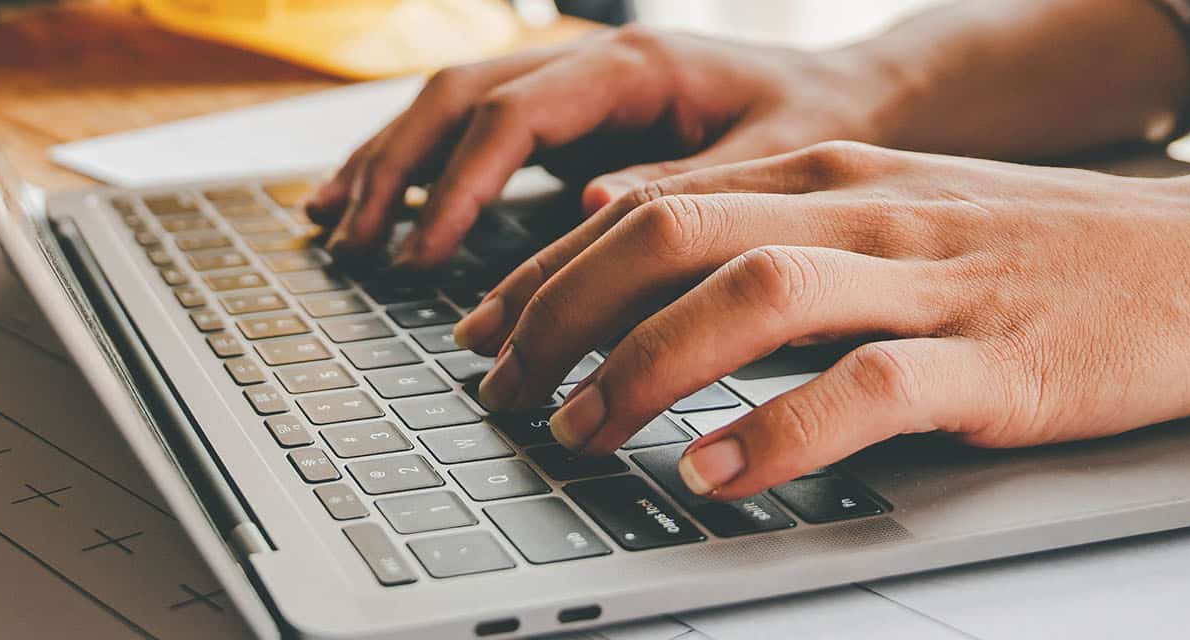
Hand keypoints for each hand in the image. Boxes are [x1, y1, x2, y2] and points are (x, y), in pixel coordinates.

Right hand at [305, 26, 892, 268]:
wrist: (857, 98)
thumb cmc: (823, 128)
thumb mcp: (771, 163)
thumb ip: (686, 188)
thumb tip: (592, 216)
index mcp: (633, 66)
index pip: (513, 117)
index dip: (460, 186)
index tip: (423, 252)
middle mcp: (591, 63)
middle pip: (457, 99)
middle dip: (397, 170)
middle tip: (354, 244)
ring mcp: (574, 85)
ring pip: (451, 107)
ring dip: (388, 164)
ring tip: (332, 225)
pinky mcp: (571, 117)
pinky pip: (474, 131)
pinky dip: (419, 167)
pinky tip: (376, 207)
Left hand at [452, 141, 1189, 498]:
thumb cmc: (1050, 251)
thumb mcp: (899, 211)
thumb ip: (781, 228)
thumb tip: (644, 260)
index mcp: (832, 172)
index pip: (650, 207)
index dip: (547, 277)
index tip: (488, 338)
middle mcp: (865, 209)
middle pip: (670, 238)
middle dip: (562, 319)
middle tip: (508, 396)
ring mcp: (931, 282)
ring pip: (751, 297)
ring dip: (645, 368)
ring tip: (586, 433)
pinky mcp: (995, 362)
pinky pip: (864, 389)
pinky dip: (779, 433)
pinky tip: (720, 474)